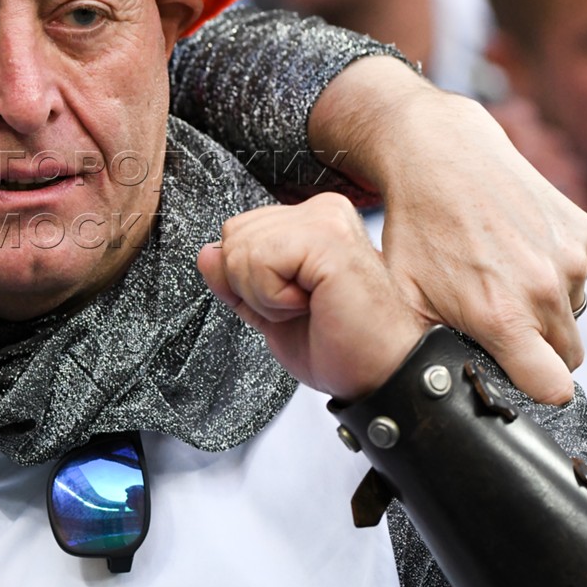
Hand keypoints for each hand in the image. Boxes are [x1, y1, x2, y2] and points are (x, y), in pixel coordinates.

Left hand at [197, 193, 427, 399]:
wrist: (381, 375)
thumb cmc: (340, 346)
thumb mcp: (269, 312)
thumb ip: (236, 281)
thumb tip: (206, 252)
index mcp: (311, 221)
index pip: (238, 233)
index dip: (247, 281)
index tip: (294, 303)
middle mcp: (322, 210)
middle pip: (233, 235)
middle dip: (252, 286)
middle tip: (303, 307)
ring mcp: (326, 218)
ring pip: (240, 247)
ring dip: (265, 295)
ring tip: (309, 306)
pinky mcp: (327, 237)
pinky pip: (259, 261)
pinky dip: (273, 297)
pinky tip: (312, 304)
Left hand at [377, 94, 586, 404]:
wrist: (442, 156)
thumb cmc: (417, 230)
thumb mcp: (406, 297)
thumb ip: (434, 347)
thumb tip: (446, 389)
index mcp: (501, 316)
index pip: (552, 388)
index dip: (538, 391)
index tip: (521, 381)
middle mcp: (545, 290)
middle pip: (567, 356)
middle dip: (540, 351)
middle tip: (501, 326)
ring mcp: (572, 259)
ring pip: (572, 313)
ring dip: (546, 307)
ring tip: (501, 275)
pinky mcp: (585, 233)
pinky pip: (580, 275)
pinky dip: (556, 270)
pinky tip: (517, 247)